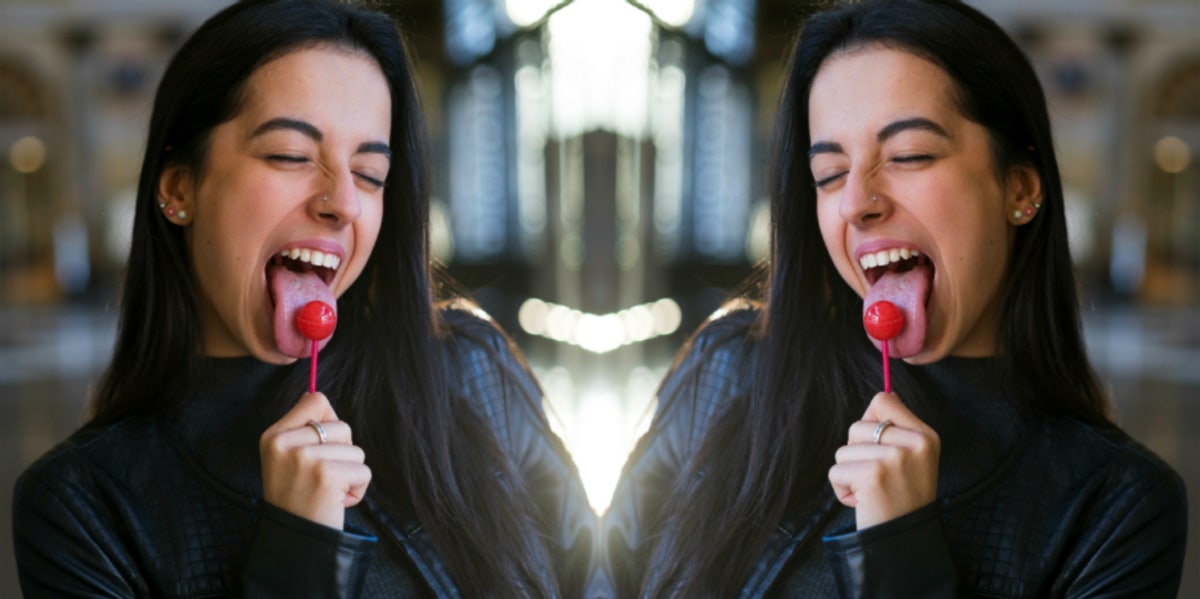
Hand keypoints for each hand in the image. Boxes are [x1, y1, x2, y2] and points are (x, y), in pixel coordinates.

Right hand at [259, 391, 370, 529]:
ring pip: (356, 450)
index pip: (316, 400)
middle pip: (342, 426)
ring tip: (328, 491)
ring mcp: (304, 458)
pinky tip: (336, 502)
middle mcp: (284, 443)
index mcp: (272, 435)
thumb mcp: (286, 459)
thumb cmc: (298, 498)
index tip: (320, 448)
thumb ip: (301, 429)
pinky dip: (357, 490)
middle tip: (321, 478)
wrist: (296, 540)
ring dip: (351, 474)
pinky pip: (363, 471)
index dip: (328, 422)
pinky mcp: (326, 475)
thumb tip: (315, 396)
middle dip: (342, 454)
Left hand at [828, 391, 939, 528]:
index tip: (880, 449)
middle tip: (878, 478)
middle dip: (856, 454)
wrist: (903, 540)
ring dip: (848, 474)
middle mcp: (915, 443)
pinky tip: (863, 502)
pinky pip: (836, 471)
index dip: (871, 422)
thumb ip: (898, 428)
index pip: (883, 400)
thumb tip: (884, 395)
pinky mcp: (873, 475)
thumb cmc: (901, 499)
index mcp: (926, 435)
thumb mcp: (913, 459)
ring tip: (871, 491)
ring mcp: (895, 458)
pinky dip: (842, 490)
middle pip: (857, 426)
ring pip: (843, 450)